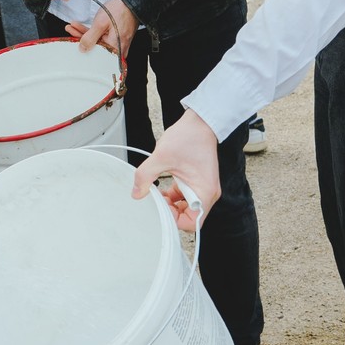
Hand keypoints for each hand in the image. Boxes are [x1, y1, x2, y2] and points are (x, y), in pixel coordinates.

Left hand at [65, 0, 136, 58]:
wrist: (131, 2)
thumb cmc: (119, 11)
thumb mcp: (101, 23)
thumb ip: (90, 38)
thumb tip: (82, 49)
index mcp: (114, 49)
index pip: (94, 53)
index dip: (81, 47)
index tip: (71, 41)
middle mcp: (117, 50)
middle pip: (95, 47)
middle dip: (81, 38)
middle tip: (70, 30)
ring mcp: (117, 44)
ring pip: (97, 41)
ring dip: (84, 34)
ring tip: (73, 26)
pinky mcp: (116, 39)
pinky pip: (102, 38)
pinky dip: (92, 32)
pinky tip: (81, 26)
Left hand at [131, 108, 220, 230]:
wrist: (200, 122)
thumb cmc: (189, 137)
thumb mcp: (161, 157)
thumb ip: (145, 176)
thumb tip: (137, 193)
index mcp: (204, 191)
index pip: (192, 222)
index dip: (174, 220)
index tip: (161, 209)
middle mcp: (208, 193)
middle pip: (190, 217)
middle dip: (171, 212)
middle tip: (158, 201)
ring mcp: (204, 187)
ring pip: (187, 208)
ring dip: (172, 204)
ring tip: (159, 194)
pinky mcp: (199, 182)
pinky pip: (186, 197)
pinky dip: (175, 196)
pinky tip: (164, 188)